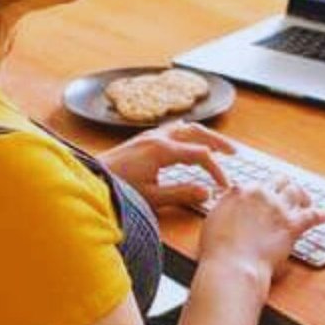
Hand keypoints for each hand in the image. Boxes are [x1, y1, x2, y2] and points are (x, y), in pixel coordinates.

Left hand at [99, 122, 233, 209]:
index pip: (201, 155)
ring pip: (185, 127)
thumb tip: (206, 192)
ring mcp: (149, 136)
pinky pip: (172, 128)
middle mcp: (157, 138)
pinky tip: (189, 141)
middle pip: (197, 133)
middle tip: (234, 152)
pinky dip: (188, 133)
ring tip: (216, 145)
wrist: (90, 180)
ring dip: (203, 134)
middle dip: (217, 142)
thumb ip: (181, 194)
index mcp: (162, 151)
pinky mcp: (143, 139)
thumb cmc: (117, 190)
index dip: (217, 170)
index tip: (224, 185)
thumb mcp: (151, 198)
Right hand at [199, 177, 324, 280]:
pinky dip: (321, 215)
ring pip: (295, 192)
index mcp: (241, 192)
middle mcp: (262, 194)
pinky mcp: (292, 225)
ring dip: (302, 195)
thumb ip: (225, 207)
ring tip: (307, 200)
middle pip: (279, 181)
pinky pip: (312, 215)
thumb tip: (228, 202)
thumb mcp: (213, 220)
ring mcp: (278, 208)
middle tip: (288, 192)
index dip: (262, 191)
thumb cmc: (219, 251)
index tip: (264, 196)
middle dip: (285, 185)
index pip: (256, 184)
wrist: (233, 266)